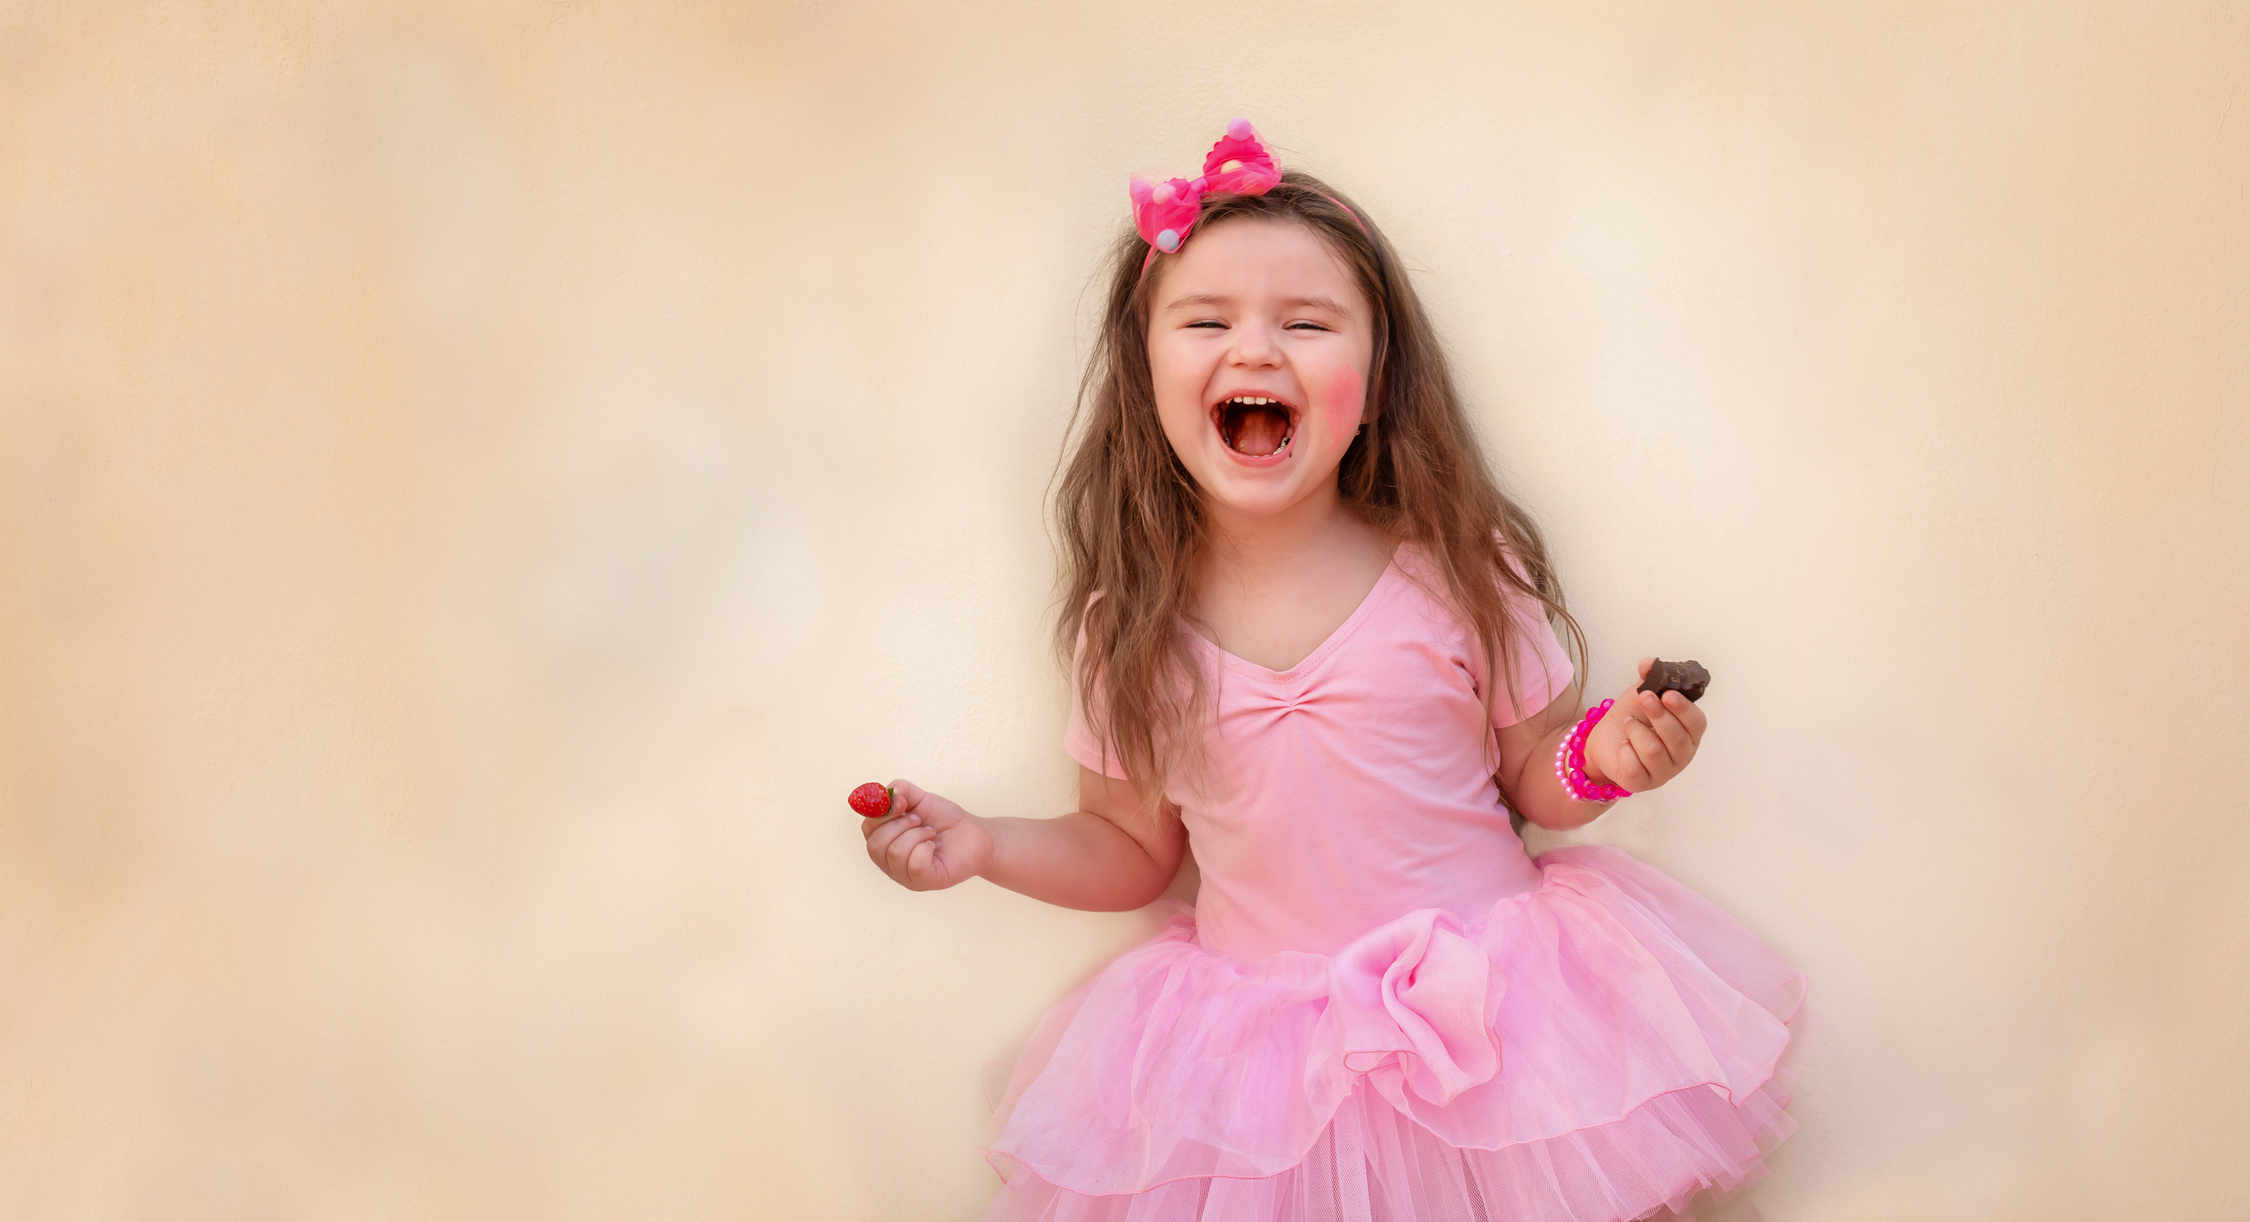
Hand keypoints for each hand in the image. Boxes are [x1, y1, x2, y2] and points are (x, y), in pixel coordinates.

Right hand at [861, 779, 993, 890]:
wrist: (974, 835)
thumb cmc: (944, 821)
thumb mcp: (921, 799)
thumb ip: (901, 790)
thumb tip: (888, 796)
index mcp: (884, 842)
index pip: (867, 828)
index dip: (881, 813)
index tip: (902, 803)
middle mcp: (889, 863)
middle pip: (875, 845)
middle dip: (899, 825)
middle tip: (919, 820)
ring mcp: (905, 876)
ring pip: (895, 853)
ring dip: (916, 835)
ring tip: (930, 833)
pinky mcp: (924, 883)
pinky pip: (915, 865)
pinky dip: (926, 848)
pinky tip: (934, 847)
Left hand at [1583, 658, 1706, 793]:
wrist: (1606, 740)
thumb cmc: (1633, 717)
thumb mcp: (1641, 694)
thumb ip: (1649, 678)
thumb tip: (1648, 663)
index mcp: (1689, 732)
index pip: (1697, 723)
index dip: (1683, 709)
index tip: (1667, 694)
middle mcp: (1682, 755)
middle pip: (1677, 737)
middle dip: (1659, 715)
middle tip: (1644, 699)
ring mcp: (1664, 772)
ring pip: (1654, 751)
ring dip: (1637, 730)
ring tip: (1628, 722)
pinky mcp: (1642, 783)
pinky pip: (1635, 767)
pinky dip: (1625, 750)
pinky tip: (1623, 744)